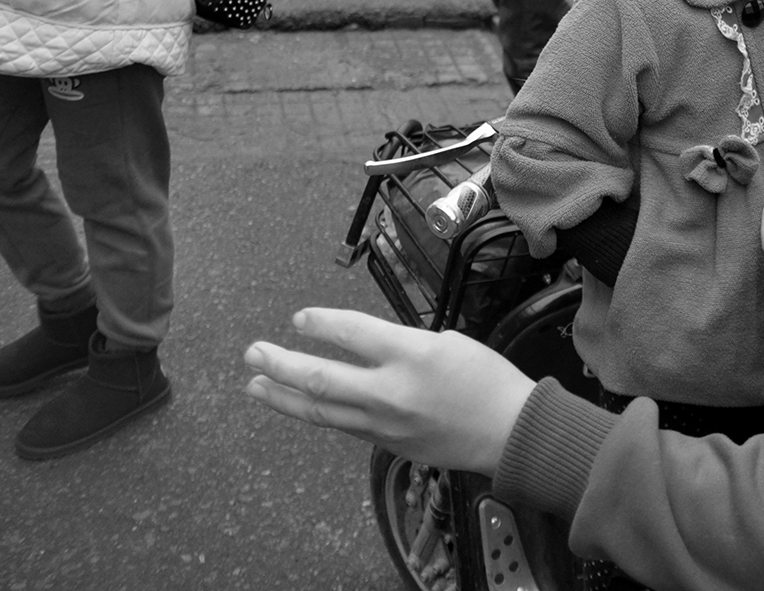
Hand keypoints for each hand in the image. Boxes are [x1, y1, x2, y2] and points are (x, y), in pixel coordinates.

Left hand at [243, 307, 535, 474]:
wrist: (511, 431)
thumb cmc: (489, 381)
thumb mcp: (449, 342)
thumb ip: (402, 345)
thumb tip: (368, 349)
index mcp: (411, 354)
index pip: (351, 333)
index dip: (320, 323)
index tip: (300, 318)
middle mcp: (390, 391)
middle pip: (321, 378)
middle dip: (280, 364)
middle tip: (253, 353)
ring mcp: (385, 423)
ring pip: (321, 410)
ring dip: (283, 396)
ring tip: (255, 384)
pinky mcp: (387, 445)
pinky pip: (343, 426)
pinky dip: (317, 413)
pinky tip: (302, 406)